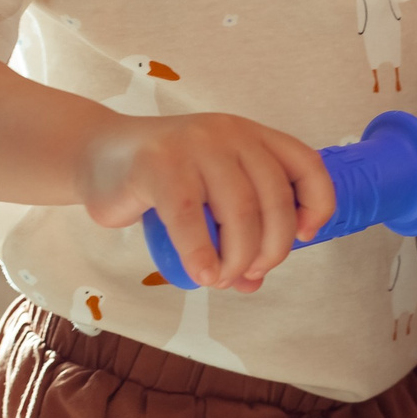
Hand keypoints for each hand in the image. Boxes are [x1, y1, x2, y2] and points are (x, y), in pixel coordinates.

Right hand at [79, 113, 333, 290]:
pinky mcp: (159, 165)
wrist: (98, 156)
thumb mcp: (208, 201)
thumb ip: (234, 234)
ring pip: (240, 211)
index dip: (318, 205)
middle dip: (271, 249)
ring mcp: (195, 145)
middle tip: (248, 273)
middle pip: (274, 199)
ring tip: (221, 278)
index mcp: (252, 137)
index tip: (303, 238)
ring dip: (238, 257)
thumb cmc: (161, 183)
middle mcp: (230, 135)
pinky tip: (202, 274)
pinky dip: (202, 254)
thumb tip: (251, 282)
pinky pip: (191, 218)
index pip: (306, 166)